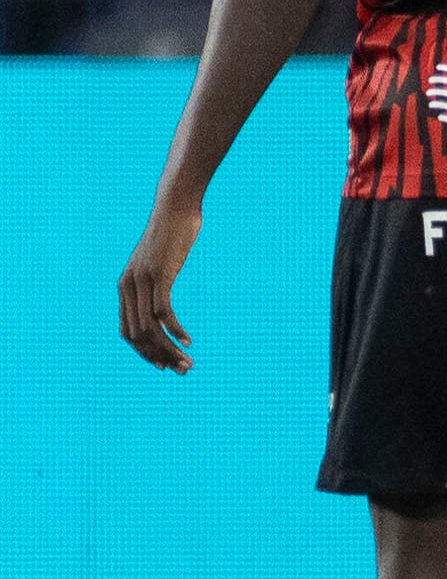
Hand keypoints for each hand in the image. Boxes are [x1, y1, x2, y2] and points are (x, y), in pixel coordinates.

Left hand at [119, 199, 201, 373]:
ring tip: (188, 362)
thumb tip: (162, 296)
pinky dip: (176, 330)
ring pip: (150, 328)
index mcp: (125, 288)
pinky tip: (188, 340)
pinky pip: (163, 312)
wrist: (175, 208)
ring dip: (169, 349)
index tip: (166, 364)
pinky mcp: (158, 275)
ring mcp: (142, 281)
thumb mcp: (159, 262)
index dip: (145, 353)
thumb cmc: (172, 234)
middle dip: (160, 356)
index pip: (127, 332)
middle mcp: (128, 287)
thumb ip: (155, 280)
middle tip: (183, 370)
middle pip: (138, 335)